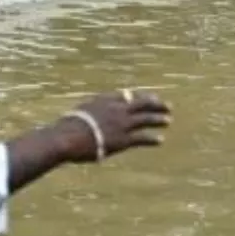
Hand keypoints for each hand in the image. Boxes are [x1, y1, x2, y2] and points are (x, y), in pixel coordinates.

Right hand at [54, 89, 170, 162]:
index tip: (149, 97)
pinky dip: (152, 139)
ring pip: (146, 119)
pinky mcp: (124, 140)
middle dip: (156, 104)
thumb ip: (89, 111)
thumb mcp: (78, 112)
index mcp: (104, 100)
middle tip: (167, 106)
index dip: (140, 96)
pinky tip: (160, 140)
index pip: (127, 95)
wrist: (68, 137)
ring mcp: (121, 124)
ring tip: (167, 120)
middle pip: (141, 103)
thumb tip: (89, 116)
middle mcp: (116, 109)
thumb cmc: (67, 126)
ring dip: (158, 119)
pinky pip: (142, 138)